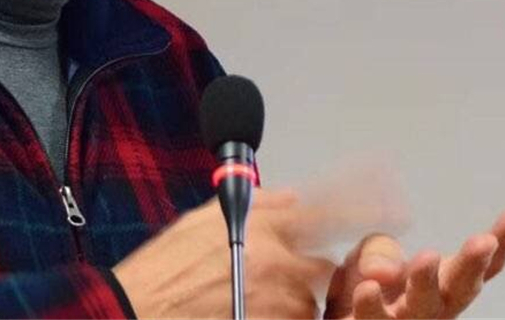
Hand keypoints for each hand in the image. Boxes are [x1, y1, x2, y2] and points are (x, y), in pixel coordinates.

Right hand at [112, 187, 336, 318]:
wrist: (137, 313)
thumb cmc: (161, 270)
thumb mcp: (200, 221)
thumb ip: (255, 206)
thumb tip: (289, 197)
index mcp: (259, 229)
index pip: (323, 214)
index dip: (350, 210)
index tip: (367, 209)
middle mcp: (275, 264)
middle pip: (325, 265)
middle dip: (311, 270)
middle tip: (284, 276)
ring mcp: (275, 305)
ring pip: (310, 304)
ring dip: (295, 304)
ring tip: (261, 303)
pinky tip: (254, 314)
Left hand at [322, 207, 504, 318]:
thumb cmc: (367, 286)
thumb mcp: (375, 255)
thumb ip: (382, 253)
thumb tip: (382, 274)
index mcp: (443, 283)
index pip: (481, 266)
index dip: (504, 243)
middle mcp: (434, 307)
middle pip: (461, 288)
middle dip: (473, 265)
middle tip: (483, 241)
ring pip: (421, 307)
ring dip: (424, 282)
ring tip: (427, 256)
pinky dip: (370, 307)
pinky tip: (366, 288)